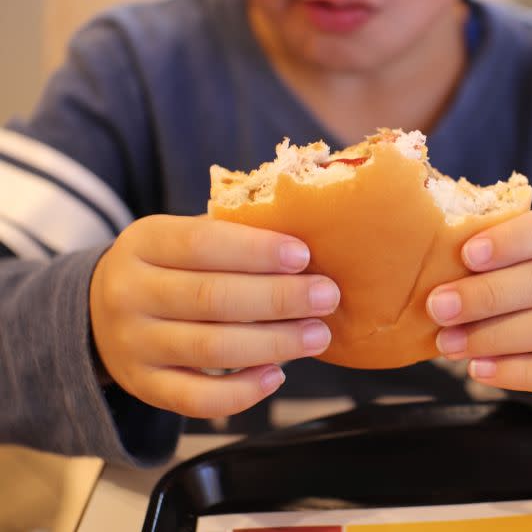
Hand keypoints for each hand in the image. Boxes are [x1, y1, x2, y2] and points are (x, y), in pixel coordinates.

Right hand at [89, 215, 339, 416]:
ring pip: (210, 349)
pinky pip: (196, 399)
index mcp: (144, 243)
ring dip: (273, 343)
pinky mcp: (144, 386)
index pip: (201, 243)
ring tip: (318, 335)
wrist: (100, 312)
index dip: (256, 251)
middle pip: (211, 298)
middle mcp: (130, 293)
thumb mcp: (182, 236)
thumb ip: (232, 236)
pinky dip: (242, 392)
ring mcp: (134, 344)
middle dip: (278, 298)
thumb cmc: (169, 267)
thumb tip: (308, 239)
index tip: (303, 256)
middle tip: (327, 297)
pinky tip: (276, 375)